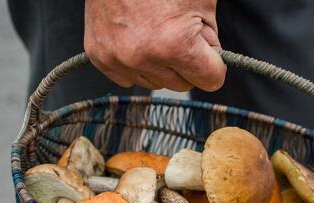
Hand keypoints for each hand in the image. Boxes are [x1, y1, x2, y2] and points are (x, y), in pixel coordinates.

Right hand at [85, 0, 225, 91]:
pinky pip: (129, 78)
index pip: (212, 80)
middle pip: (184, 85)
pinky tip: (137, 38)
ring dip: (161, 65)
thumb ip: (211, 40)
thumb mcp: (202, 2)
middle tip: (177, 32)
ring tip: (155, 31)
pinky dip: (137, 64)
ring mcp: (118, 59)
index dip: (213, 63)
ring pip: (156, 83)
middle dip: (187, 63)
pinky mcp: (100, 56)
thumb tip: (210, 62)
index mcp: (174, 45)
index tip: (208, 51)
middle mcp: (143, 57)